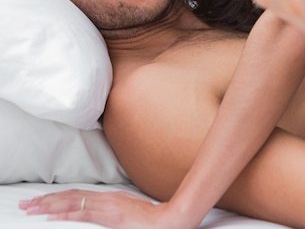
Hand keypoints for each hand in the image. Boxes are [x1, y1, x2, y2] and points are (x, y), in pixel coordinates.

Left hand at [20, 189, 185, 228]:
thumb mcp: (128, 209)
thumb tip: (100, 212)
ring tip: (32, 209)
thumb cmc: (150, 219)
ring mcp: (107, 206)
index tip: (40, 201)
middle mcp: (105, 198)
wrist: (166, 220)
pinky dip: (65, 214)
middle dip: (46, 201)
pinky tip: (52, 216)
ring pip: (72, 202)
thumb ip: (113, 209)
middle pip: (70, 197)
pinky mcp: (110, 215)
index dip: (57, 197)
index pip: (77, 195)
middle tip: (27, 204)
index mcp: (109, 197)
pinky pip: (83, 214)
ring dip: (49, 206)